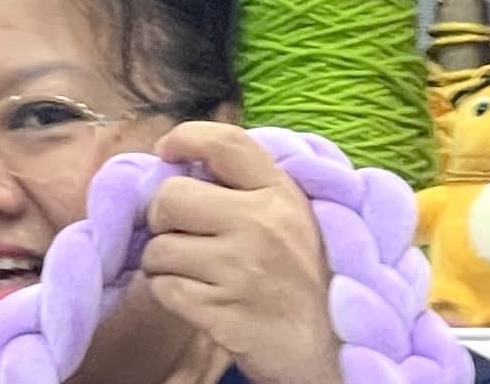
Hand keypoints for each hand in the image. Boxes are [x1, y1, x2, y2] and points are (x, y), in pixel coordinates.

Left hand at [139, 122, 341, 383]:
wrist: (332, 353)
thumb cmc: (305, 282)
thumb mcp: (296, 222)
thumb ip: (252, 190)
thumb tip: (187, 160)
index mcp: (283, 195)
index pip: (226, 142)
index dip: (186, 137)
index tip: (167, 151)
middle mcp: (263, 224)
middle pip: (169, 196)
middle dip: (162, 218)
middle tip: (182, 235)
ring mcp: (242, 268)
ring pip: (157, 248)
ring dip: (164, 263)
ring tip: (197, 274)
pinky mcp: (222, 310)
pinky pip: (162, 288)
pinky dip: (170, 294)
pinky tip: (200, 299)